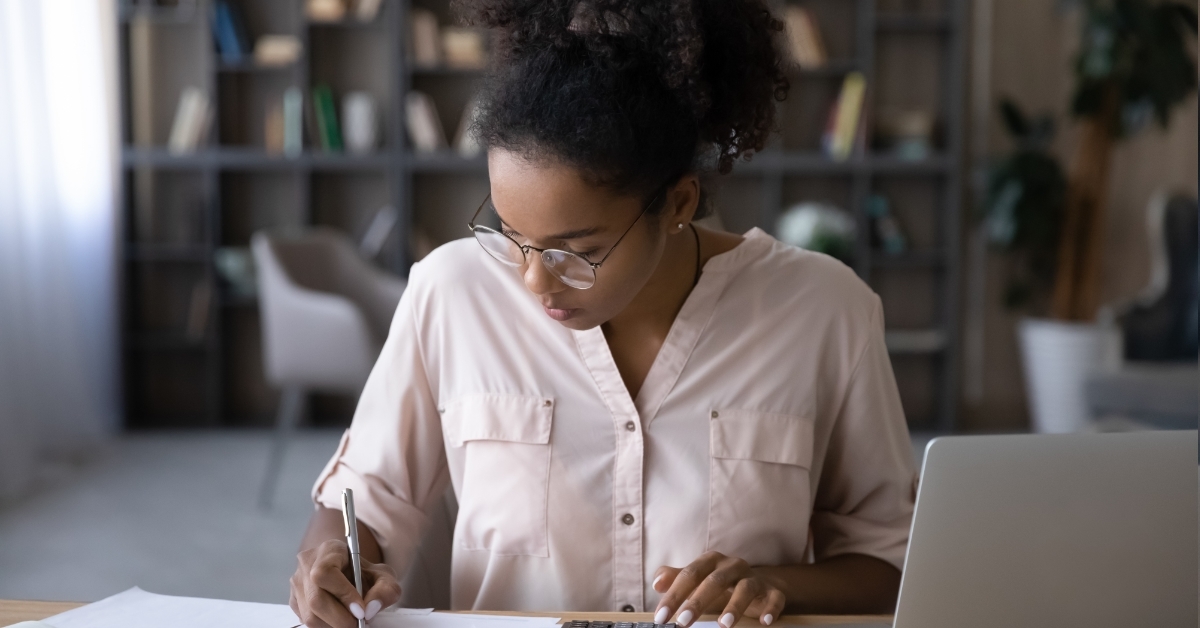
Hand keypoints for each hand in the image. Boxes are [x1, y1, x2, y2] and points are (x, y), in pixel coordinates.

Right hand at [290, 538, 401, 627]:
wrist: (352, 574)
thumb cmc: (365, 573)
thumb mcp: (384, 576)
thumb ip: (385, 590)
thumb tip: (370, 609)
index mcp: (329, 550)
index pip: (325, 573)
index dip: (343, 594)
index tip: (361, 611)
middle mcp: (307, 564)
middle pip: (316, 598)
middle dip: (339, 618)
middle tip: (358, 624)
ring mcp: (297, 583)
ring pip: (309, 614)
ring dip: (332, 625)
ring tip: (350, 622)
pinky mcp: (294, 601)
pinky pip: (306, 620)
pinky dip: (325, 626)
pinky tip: (338, 620)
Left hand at [652, 551, 785, 627]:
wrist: (757, 583)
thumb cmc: (720, 583)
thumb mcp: (697, 579)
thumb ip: (676, 579)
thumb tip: (657, 583)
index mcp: (711, 561)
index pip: (689, 574)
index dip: (674, 595)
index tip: (661, 617)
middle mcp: (732, 566)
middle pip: (714, 581)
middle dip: (698, 601)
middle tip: (683, 622)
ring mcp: (754, 578)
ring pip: (745, 588)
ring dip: (735, 606)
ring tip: (724, 625)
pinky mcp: (772, 591)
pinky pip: (774, 598)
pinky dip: (771, 609)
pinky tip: (764, 621)